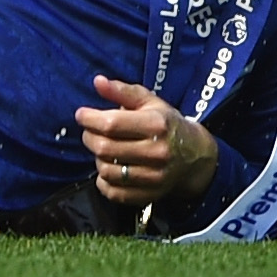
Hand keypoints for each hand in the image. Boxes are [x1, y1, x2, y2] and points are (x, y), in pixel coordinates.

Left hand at [73, 73, 220, 216]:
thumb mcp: (150, 102)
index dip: (90, 119)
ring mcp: (154, 176)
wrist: (195, 157)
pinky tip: (109, 170)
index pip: (111, 124)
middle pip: (105, 148)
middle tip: (90, 132)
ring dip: (98, 159)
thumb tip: (97, 81)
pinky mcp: (149, 195)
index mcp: (156, 124)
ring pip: (106, 171)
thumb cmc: (167, 125)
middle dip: (89, 138)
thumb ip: (123, 91)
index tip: (81, 115)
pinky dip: (104, 182)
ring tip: (103, 150)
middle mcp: (156, 151)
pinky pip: (114, 193)